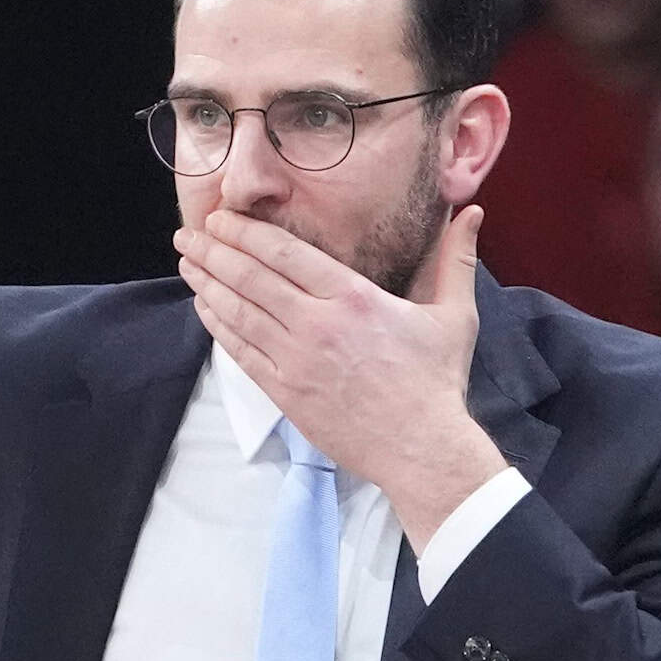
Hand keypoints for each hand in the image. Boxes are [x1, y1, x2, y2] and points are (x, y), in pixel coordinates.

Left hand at [174, 205, 508, 551]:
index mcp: (352, 298)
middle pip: (251, 277)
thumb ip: (456, 259)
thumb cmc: (436, 381)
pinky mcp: (285, 392)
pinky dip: (218, 327)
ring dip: (207, 284)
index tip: (220, 218)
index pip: (284, 253)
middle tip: (187, 234)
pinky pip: (240, 352)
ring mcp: (296, 360)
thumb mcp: (454, 314)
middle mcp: (316, 324)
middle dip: (214, 251)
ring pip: (238, 313)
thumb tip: (473, 212)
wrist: (421, 448)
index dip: (245, 232)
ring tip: (187, 263)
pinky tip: (204, 308)